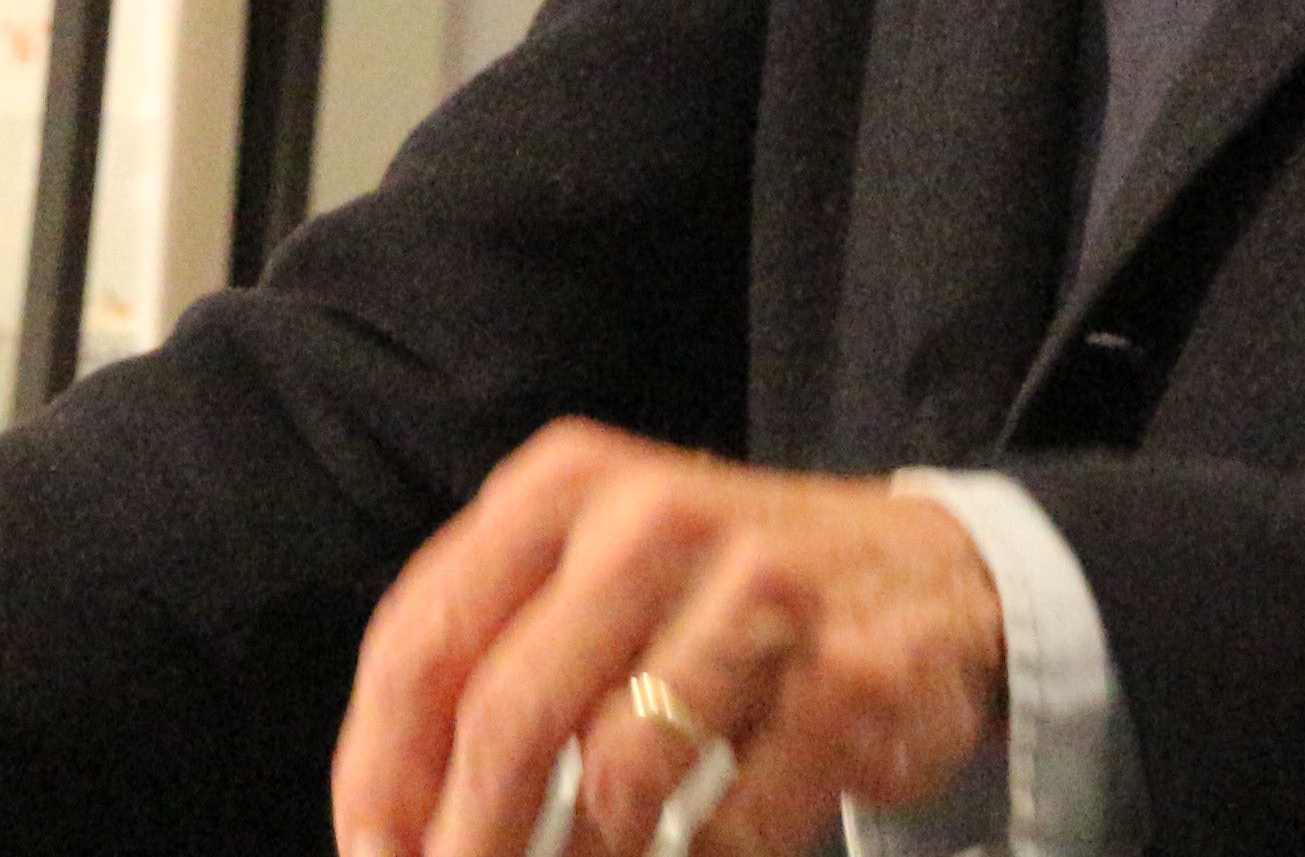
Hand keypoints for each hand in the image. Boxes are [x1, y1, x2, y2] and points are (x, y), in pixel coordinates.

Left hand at [331, 422, 1004, 856]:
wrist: (933, 570)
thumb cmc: (718, 590)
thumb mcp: (594, 566)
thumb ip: (492, 652)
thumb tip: (396, 815)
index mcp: (564, 486)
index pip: (424, 638)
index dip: (378, 769)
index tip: (370, 854)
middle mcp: (653, 520)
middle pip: (507, 718)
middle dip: (465, 844)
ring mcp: (760, 594)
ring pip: (616, 778)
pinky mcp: (846, 679)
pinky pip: (730, 824)